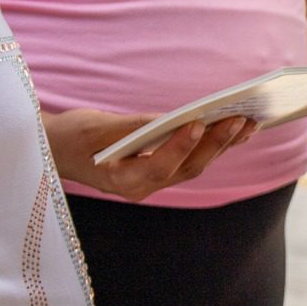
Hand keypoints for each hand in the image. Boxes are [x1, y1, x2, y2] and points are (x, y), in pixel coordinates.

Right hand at [43, 108, 255, 202]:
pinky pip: (192, 160)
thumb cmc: (72, 137)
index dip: (180, 146)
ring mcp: (152, 182)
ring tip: (249, 122)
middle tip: (240, 118)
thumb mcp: (94, 127)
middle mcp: (140, 187)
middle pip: (185, 168)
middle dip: (215, 143)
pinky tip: (236, 130)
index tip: (198, 122)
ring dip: (222, 144)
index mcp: (120, 180)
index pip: (157, 167)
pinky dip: (213, 144)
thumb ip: (130, 127)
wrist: (58, 150)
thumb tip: (166, 119)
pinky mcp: (160, 170)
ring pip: (194, 166)